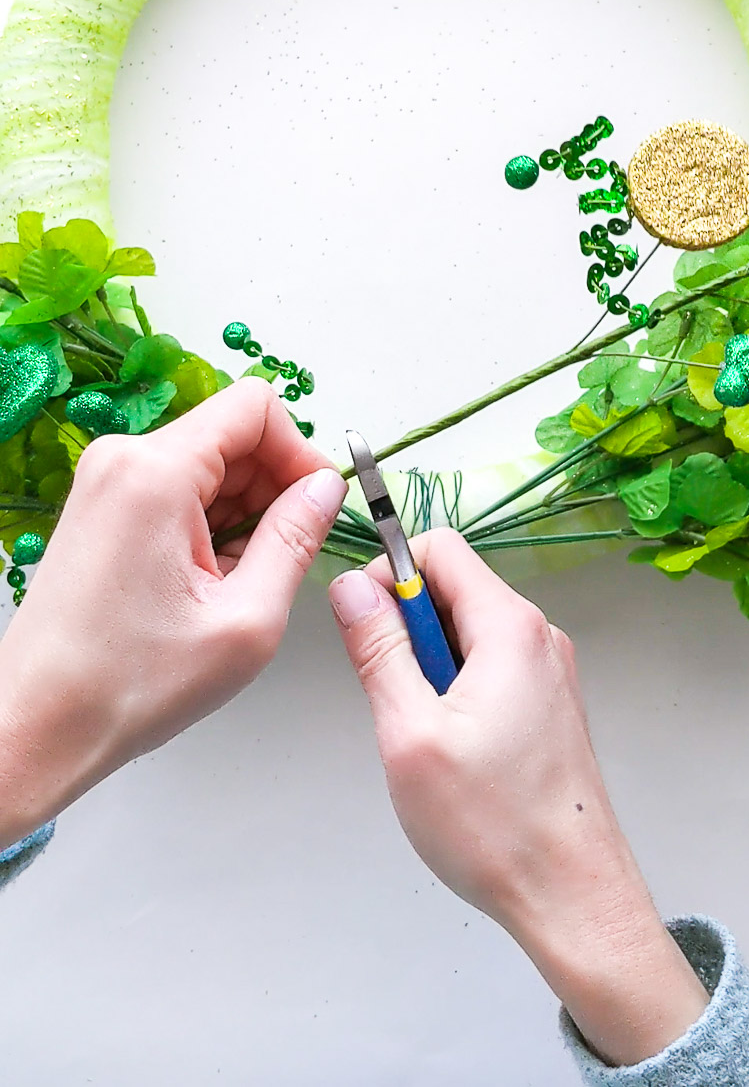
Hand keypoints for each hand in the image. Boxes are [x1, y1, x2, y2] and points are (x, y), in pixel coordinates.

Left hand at [0, 378, 346, 845]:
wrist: (40, 723)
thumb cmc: (127, 685)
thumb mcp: (246, 620)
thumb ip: (296, 539)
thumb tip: (326, 489)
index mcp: (155, 473)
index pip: (255, 406)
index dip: (300, 452)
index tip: (318, 504)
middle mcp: (124, 460)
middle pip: (232, 434)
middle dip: (272, 488)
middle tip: (284, 557)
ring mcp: (108, 482)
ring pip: (209, 464)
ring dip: (242, 513)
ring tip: (237, 583)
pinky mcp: (104, 507)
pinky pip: (179, 490)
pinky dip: (209, 525)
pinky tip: (209, 582)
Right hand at [329, 529, 708, 1066]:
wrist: (574, 897)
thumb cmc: (496, 827)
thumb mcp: (410, 734)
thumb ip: (378, 650)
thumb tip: (349, 588)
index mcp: (510, 628)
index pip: (439, 548)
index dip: (388, 574)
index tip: (364, 626)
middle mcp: (538, 637)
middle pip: (453, 589)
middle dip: (407, 630)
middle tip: (395, 700)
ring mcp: (548, 672)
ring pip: (467, 634)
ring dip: (429, 667)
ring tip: (425, 737)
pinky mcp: (548, 706)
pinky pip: (489, 668)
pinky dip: (456, 693)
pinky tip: (452, 752)